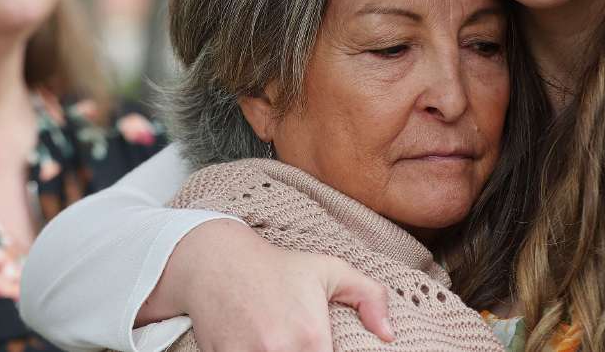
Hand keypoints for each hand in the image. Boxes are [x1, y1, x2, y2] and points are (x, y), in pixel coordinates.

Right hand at [138, 219, 393, 351]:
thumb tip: (388, 335)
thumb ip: (370, 296)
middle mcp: (279, 350)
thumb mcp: (330, 270)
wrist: (215, 262)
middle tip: (305, 348)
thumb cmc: (277, 267)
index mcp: (311, 335)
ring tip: (283, 346)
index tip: (324, 351)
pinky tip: (260, 347)